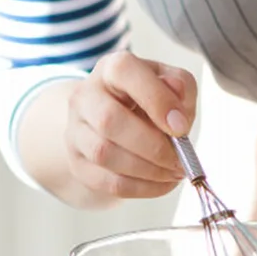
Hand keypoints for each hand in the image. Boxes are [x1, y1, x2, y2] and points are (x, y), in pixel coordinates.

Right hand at [63, 51, 197, 201]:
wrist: (118, 118)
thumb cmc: (151, 97)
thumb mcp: (171, 82)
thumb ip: (181, 88)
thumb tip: (177, 116)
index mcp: (112, 68)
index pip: (125, 73)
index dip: (156, 100)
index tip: (181, 127)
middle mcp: (85, 95)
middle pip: (109, 120)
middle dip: (151, 145)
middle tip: (180, 159)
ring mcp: (75, 130)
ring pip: (104, 154)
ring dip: (147, 170)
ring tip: (175, 173)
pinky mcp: (76, 161)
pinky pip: (104, 181)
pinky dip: (138, 187)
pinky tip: (161, 184)